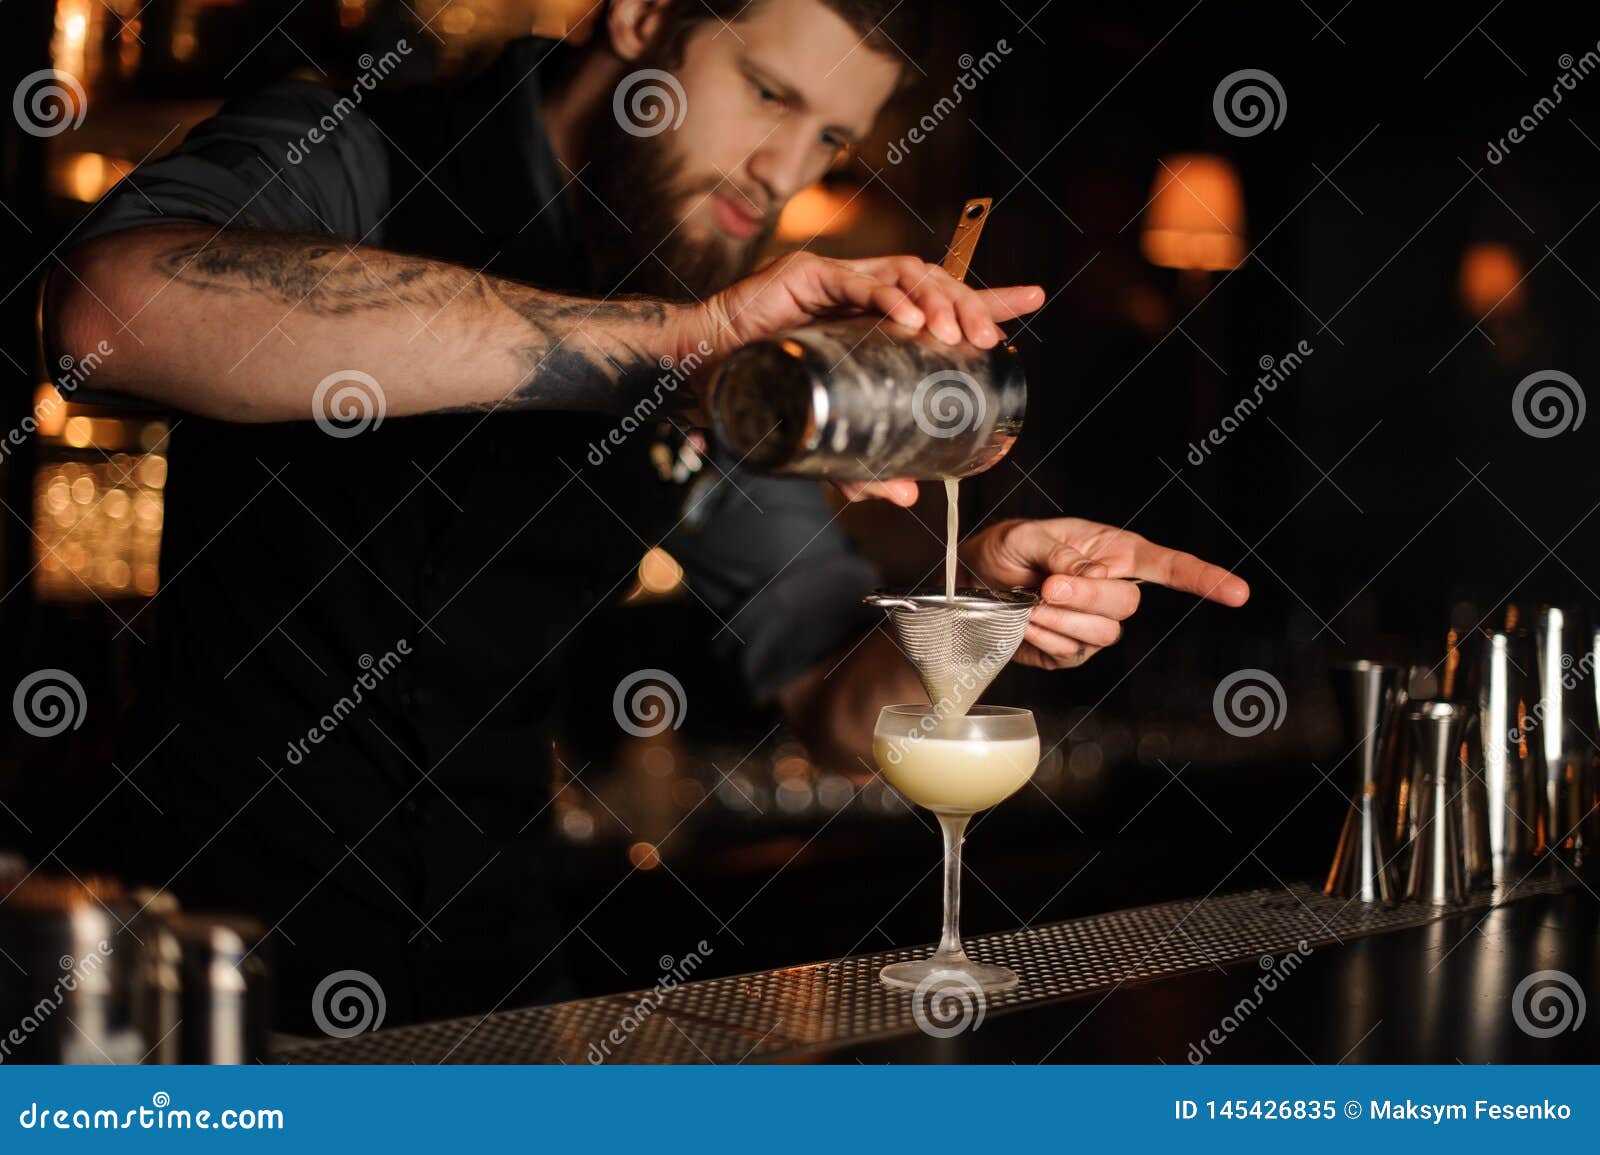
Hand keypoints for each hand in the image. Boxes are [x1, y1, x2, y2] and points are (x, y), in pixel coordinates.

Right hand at [682, 251, 1042, 508]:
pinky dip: (892, 298)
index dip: (987, 301)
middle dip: (972, 306)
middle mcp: (859, 295)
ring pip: (907, 273)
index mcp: (871, 323)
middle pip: (935, 284)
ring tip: (956, 337)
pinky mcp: (805, 275)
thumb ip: (861, 469)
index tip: (1031, 302)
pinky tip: (914, 322)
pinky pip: (859, 279)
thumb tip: (910, 499)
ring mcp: (834, 281)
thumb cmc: (755, 399)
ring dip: (940, 302)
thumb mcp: (823, 442)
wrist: (694, 377)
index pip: (941, 303)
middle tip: (991, 340)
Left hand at [960, 518, 1249, 669]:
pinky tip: (1025, 621)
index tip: (1238, 593)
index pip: (1170, 566)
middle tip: (1045, 586)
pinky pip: (1071, 654)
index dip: (1205, 579)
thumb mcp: (1028, 538)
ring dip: (1058, 619)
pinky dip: (1043, 638)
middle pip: (1128, 605)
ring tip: (1028, 600)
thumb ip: (1063, 555)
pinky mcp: (1072, 652)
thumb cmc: (1007, 549)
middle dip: (1085, 597)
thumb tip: (1095, 574)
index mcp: (1115, 552)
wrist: (972, 582)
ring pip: (1102, 634)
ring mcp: (1096, 624)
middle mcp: (1113, 589)